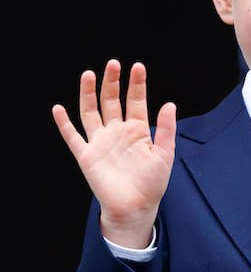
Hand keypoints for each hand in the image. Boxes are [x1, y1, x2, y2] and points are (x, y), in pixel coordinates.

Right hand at [52, 60, 175, 250]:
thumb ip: (166, 128)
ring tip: (89, 75)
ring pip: (91, 113)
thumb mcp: (165, 153)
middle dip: (112, 83)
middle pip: (111, 101)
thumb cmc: (152, 182)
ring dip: (89, 94)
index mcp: (138, 130)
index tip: (137, 67)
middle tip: (113, 64)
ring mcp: (100, 142)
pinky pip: (72, 137)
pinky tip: (58, 109)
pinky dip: (64, 123)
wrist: (135, 207)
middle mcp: (117, 132)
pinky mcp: (86, 156)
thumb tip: (170, 104)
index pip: (136, 101)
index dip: (136, 84)